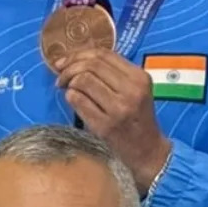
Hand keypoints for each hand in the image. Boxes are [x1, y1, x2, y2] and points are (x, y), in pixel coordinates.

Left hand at [54, 49, 170, 193]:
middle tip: (60, 76)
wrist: (147, 152)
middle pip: (91, 65)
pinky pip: (78, 101)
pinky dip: (70, 97)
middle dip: (69, 67)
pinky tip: (73, 101)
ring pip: (83, 81)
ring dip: (69, 83)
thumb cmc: (136, 119)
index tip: (64, 61)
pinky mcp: (104, 125)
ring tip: (66, 89)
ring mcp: (118, 109)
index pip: (103, 54)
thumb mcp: (134, 91)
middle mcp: (131, 90)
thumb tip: (77, 59)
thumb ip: (113, 74)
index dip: (78, 54)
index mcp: (139, 78)